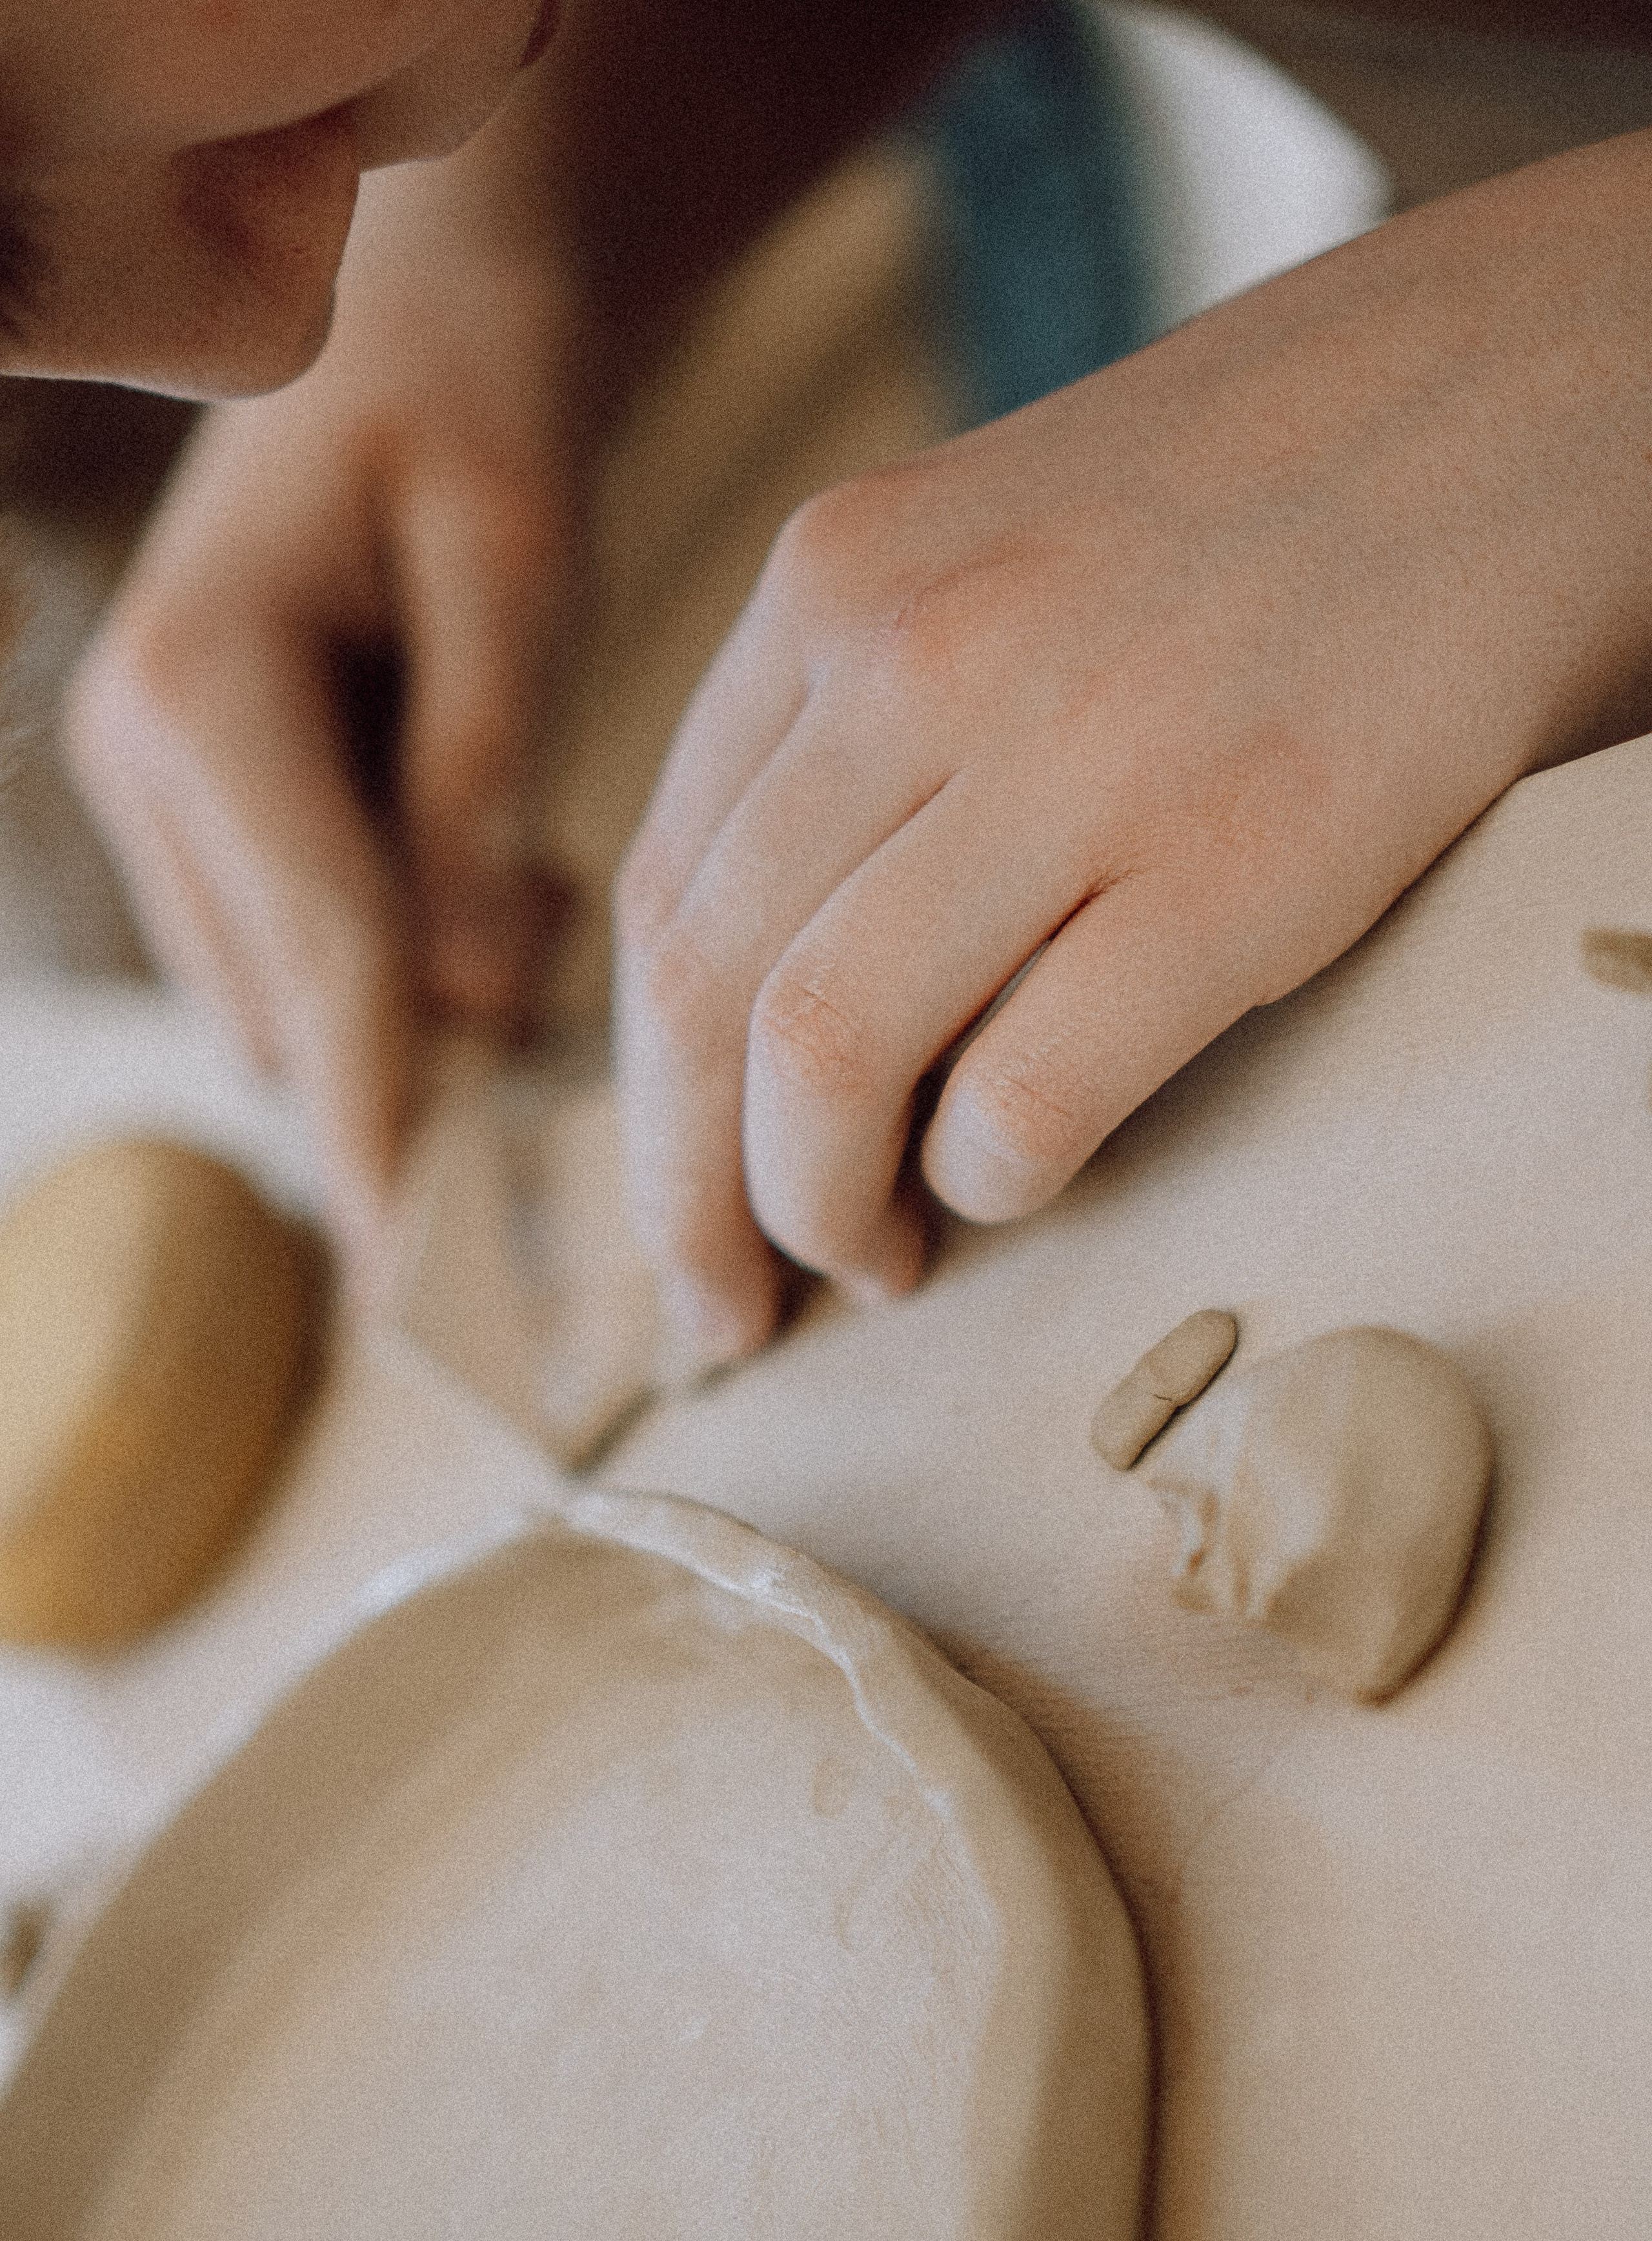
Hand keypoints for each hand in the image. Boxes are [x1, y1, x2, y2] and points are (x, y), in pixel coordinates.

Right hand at [63, 149, 584, 1286]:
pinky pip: (299, 945)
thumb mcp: (512, 566)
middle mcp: (144, 757)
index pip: (321, 966)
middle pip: (292, 1006)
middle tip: (581, 1007)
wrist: (407, 300)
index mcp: (202, 695)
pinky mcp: (200, 802)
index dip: (382, 1128)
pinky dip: (397, 954)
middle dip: (426, 1058)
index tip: (420, 1285)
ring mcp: (157, 785)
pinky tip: (486, 860)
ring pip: (288, 996)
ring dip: (416, 1002)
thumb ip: (484, 782)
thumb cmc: (474, 397)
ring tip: (534, 876)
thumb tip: (473, 995)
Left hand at [616, 132, 1651, 1364]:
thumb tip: (766, 1014)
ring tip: (881, 1262)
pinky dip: (995, 1180)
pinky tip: (1020, 1180)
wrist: (1522, 393)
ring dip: (820, 1212)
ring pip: (820, 1057)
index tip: (685, 1212)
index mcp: (833, 586)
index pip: (659, 902)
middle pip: (703, 996)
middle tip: (737, 1311)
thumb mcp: (990, 566)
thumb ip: (861, 749)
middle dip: (692, 1200)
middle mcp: (916, 656)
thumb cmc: (1254, 519)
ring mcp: (1076, 751)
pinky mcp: (1240, 856)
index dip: (650, 1101)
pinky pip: (1026, 1095)